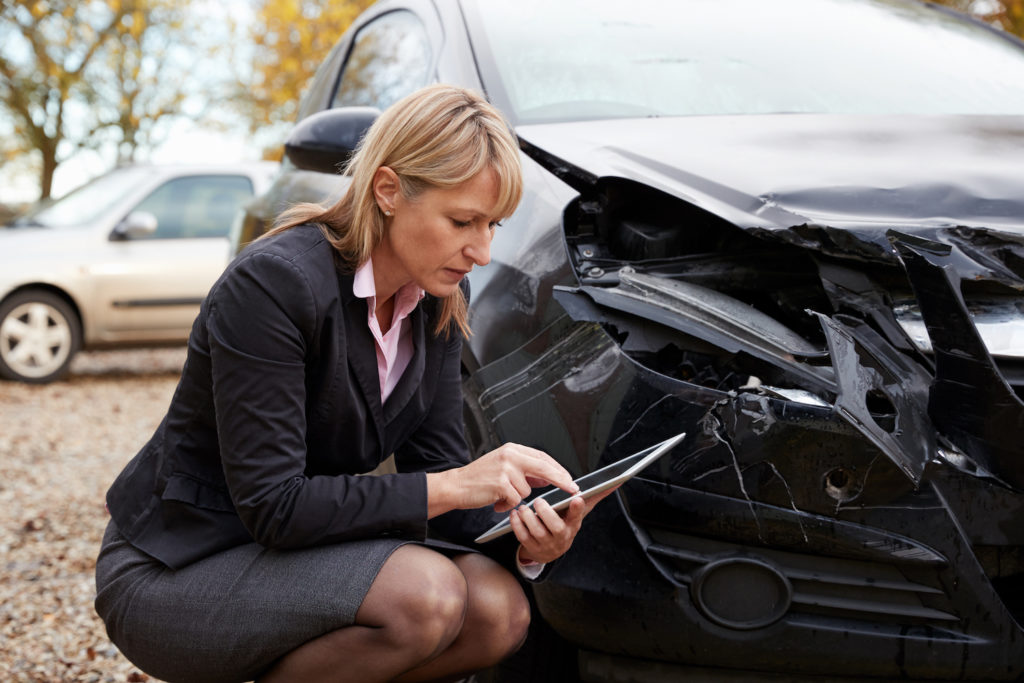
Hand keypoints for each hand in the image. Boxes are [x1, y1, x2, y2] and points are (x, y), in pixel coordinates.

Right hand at [427, 443, 578, 515]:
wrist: (456, 486)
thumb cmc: (479, 479)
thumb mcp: (504, 468)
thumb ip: (525, 471)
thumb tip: (547, 477)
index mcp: (512, 449)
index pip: (542, 457)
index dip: (558, 469)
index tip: (569, 479)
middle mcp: (510, 456)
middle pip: (543, 468)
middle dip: (560, 480)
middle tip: (572, 489)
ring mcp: (505, 469)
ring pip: (527, 490)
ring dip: (516, 498)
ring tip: (501, 495)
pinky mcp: (500, 484)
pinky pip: (515, 500)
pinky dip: (507, 505)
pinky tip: (496, 501)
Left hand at [511, 485, 619, 564]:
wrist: (550, 549)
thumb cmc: (565, 523)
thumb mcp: (579, 512)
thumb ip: (594, 497)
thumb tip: (615, 483)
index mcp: (573, 524)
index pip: (578, 516)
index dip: (577, 508)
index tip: (577, 498)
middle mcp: (562, 536)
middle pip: (554, 526)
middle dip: (545, 512)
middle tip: (539, 501)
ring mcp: (547, 544)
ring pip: (536, 531)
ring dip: (528, 517)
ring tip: (524, 507)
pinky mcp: (532, 547)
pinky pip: (522, 536)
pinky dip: (517, 524)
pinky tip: (516, 514)